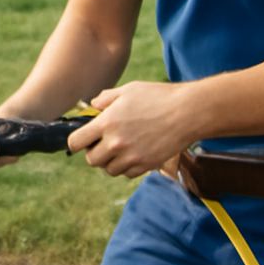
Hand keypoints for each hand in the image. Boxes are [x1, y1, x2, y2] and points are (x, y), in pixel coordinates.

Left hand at [66, 81, 196, 177]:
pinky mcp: (146, 165)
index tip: (82, 139)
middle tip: (103, 143)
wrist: (187, 112)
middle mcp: (116, 143)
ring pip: (109, 170)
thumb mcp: (128, 90)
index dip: (76, 141)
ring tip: (120, 148)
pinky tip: (134, 153)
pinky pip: (127, 174)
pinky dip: (127, 167)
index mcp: (106, 123)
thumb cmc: (158, 97)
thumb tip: (93, 106)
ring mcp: (131, 157)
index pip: (76, 142)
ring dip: (110, 161)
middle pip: (91, 160)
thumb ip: (105, 98)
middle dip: (94, 152)